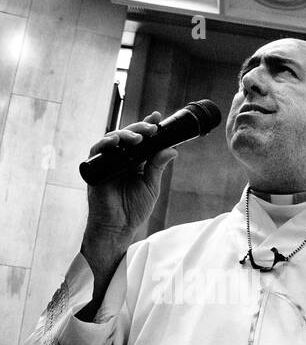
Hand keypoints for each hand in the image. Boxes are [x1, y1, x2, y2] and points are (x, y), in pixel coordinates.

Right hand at [81, 112, 177, 284]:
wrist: (118, 227)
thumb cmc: (134, 209)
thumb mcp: (150, 185)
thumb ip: (157, 166)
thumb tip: (172, 149)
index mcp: (135, 161)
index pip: (141, 140)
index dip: (148, 127)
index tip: (158, 117)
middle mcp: (120, 158)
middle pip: (128, 135)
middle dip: (140, 128)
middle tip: (152, 127)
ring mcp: (107, 161)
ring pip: (113, 139)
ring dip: (126, 134)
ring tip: (139, 136)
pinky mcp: (95, 168)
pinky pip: (97, 150)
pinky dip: (106, 144)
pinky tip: (116, 142)